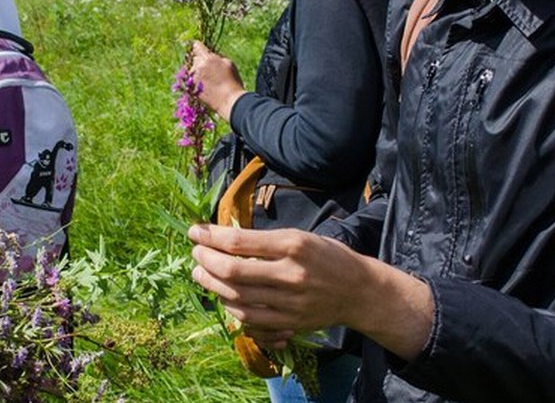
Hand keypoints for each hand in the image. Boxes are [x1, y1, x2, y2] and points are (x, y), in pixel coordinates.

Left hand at [189, 41, 245, 121]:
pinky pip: (192, 79)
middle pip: (195, 58)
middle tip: (210, 68)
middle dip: (201, 60)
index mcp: (207, 58)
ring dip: (198, 71)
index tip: (200, 48)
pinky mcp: (190, 88)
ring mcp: (192, 78)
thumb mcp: (229, 63)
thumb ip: (217, 56)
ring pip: (193, 69)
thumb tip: (210, 54)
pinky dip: (197, 80)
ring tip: (210, 79)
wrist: (228, 100)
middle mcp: (197, 67)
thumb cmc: (232, 81)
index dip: (199, 47)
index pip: (197, 46)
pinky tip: (207, 85)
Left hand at [189, 223, 432, 360]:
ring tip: (201, 273)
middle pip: (232, 270)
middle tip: (196, 254)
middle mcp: (290, 273)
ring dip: (211, 285)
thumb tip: (225, 238)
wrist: (359, 290)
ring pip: (236, 296)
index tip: (195, 232)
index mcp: (294, 244)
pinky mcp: (288, 322)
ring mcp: (289, 302)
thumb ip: (267, 241)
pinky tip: (224, 295)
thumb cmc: (328, 257)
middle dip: (205, 261)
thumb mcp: (302, 237)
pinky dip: (230, 306)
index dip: (211, 237)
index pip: (240, 241)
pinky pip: (248, 318)